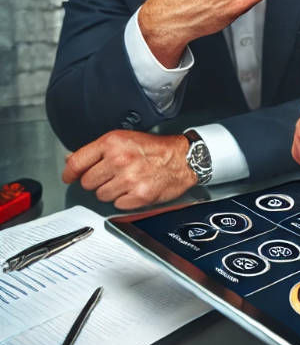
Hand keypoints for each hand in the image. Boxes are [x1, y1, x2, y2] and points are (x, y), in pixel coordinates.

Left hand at [62, 130, 196, 209]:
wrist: (184, 159)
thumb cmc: (157, 149)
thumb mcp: (125, 139)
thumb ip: (98, 150)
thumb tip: (73, 161)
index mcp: (113, 143)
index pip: (77, 162)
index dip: (69, 172)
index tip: (69, 177)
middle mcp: (119, 160)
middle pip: (88, 182)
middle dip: (97, 181)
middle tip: (112, 175)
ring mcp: (129, 179)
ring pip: (101, 196)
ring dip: (111, 191)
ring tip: (127, 181)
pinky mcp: (139, 196)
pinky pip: (117, 205)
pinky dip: (125, 200)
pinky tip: (135, 188)